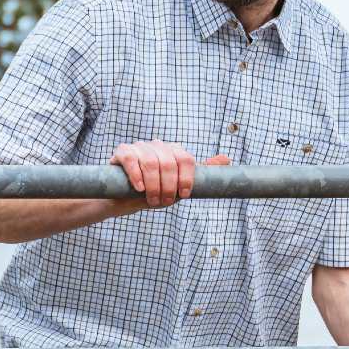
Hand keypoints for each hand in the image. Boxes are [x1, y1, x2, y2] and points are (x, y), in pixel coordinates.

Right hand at [110, 139, 229, 206]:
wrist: (125, 199)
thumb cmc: (155, 192)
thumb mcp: (179, 187)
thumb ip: (200, 174)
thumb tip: (226, 159)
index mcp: (174, 151)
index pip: (186, 159)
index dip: (186, 179)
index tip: (184, 195)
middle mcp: (158, 145)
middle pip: (169, 162)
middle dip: (169, 186)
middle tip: (165, 202)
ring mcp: (140, 147)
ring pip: (151, 161)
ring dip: (153, 185)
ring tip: (152, 200)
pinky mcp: (122, 151)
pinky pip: (131, 159)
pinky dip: (136, 175)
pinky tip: (139, 188)